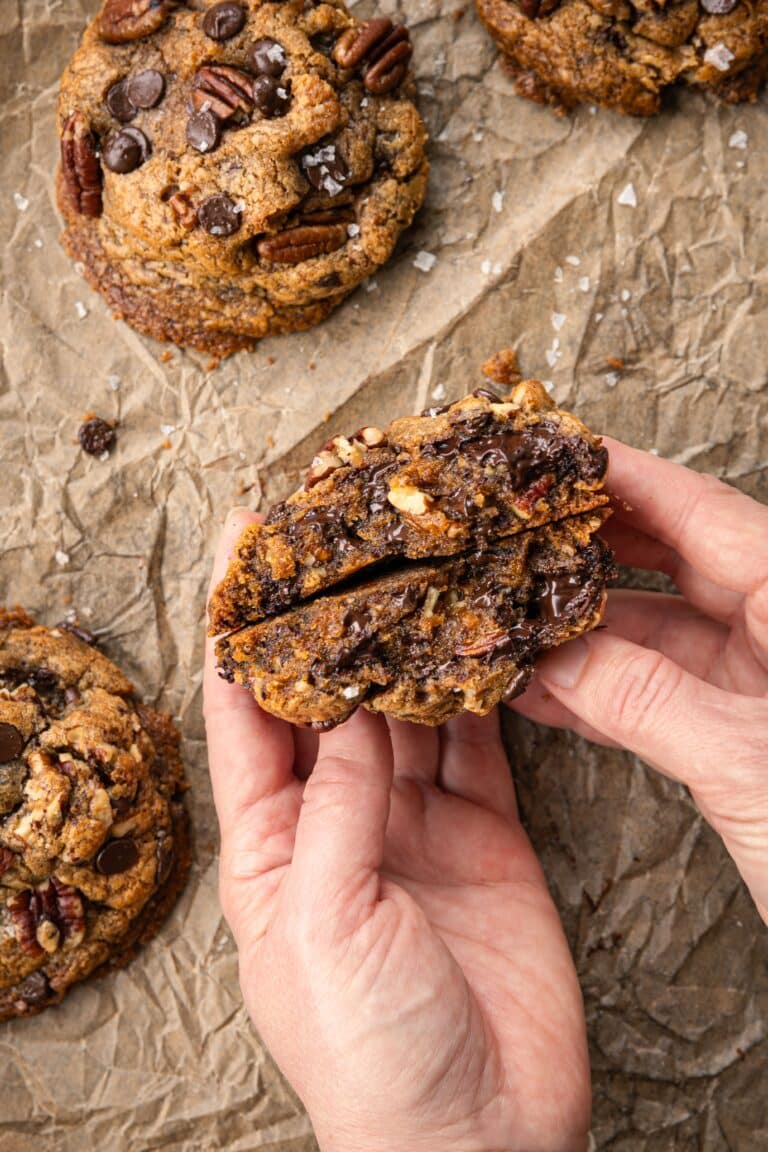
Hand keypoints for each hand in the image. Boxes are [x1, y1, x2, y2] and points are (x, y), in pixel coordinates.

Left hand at [204, 510, 590, 1151]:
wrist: (478, 1132)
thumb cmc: (369, 1053)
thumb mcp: (326, 920)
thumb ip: (339, 805)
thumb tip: (350, 703)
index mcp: (270, 847)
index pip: (245, 718)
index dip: (243, 635)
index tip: (246, 552)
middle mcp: (337, 824)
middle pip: (327, 702)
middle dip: (328, 625)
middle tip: (339, 541)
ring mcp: (412, 826)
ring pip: (404, 714)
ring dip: (405, 650)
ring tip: (412, 573)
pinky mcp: (482, 835)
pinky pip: (475, 748)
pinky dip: (475, 698)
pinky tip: (476, 645)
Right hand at [510, 438, 767, 922]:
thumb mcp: (749, 764)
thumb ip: (644, 701)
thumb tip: (555, 659)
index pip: (698, 511)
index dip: (621, 476)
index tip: (553, 452)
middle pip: (671, 555)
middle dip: (589, 540)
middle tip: (516, 520)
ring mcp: (761, 678)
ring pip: (656, 627)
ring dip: (582, 625)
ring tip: (509, 605)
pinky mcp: (742, 730)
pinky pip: (658, 689)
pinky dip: (600, 687)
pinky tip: (542, 684)